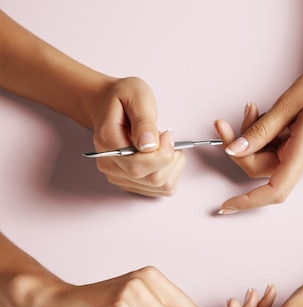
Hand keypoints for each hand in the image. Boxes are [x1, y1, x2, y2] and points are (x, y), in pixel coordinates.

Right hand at [90, 76, 185, 195]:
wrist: (105, 104)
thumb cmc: (121, 98)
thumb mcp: (136, 96)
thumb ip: (144, 122)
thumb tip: (149, 145)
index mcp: (109, 144)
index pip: (139, 166)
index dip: (162, 153)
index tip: (167, 134)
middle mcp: (110, 166)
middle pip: (153, 179)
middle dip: (170, 159)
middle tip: (167, 138)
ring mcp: (119, 177)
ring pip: (160, 186)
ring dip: (172, 166)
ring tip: (163, 145)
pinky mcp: (130, 182)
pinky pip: (160, 189)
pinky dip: (170, 172)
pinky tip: (162, 155)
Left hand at [216, 57, 302, 211]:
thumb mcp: (291, 101)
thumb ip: (261, 129)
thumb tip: (236, 149)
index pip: (274, 191)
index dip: (248, 201)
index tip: (226, 205)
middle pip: (261, 168)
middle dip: (241, 148)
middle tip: (225, 123)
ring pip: (268, 159)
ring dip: (253, 139)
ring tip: (253, 108)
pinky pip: (279, 152)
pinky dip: (266, 138)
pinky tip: (267, 116)